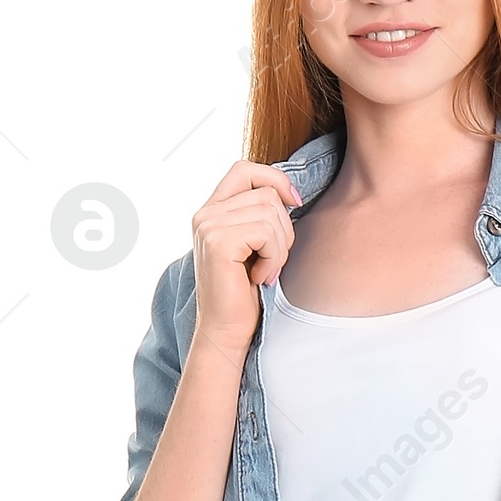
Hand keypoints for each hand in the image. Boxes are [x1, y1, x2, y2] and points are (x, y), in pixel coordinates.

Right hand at [189, 160, 300, 356]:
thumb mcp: (254, 246)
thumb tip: (291, 193)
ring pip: (269, 211)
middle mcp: (205, 214)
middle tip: (273, 260)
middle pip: (265, 192)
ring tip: (265, 271)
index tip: (295, 203)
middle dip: (283, 227)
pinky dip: (274, 257)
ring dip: (279, 247)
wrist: (226, 331)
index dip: (274, 179)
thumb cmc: (244, 293)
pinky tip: (260, 277)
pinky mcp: (218, 242)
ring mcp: (208, 226)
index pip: (244, 169)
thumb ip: (260, 215)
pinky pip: (265, 232)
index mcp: (211, 211)